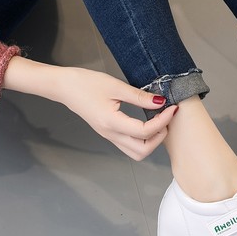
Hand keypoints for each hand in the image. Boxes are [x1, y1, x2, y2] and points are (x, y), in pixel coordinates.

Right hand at [3, 57, 177, 160]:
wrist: (64, 87)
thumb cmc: (85, 83)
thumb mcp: (115, 86)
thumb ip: (139, 96)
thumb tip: (160, 102)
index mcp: (111, 123)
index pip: (144, 131)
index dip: (162, 121)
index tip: (171, 107)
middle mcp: (110, 134)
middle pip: (142, 151)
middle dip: (159, 137)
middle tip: (166, 118)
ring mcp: (109, 136)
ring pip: (136, 152)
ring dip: (151, 141)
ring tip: (158, 121)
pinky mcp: (108, 133)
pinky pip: (129, 145)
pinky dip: (143, 138)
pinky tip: (147, 121)